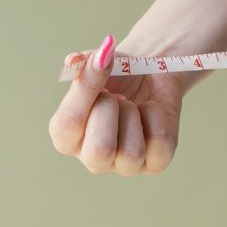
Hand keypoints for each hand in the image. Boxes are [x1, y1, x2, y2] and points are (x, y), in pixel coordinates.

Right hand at [48, 34, 187, 175]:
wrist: (152, 75)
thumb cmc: (117, 75)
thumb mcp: (97, 64)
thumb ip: (81, 64)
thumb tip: (74, 61)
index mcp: (66, 137)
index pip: (68, 124)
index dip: (86, 90)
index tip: (102, 62)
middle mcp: (91, 158)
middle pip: (100, 150)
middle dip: (112, 112)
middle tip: (117, 96)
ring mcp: (124, 165)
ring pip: (131, 152)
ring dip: (135, 116)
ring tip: (133, 105)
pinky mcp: (155, 163)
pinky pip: (160, 143)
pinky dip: (158, 118)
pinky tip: (150, 111)